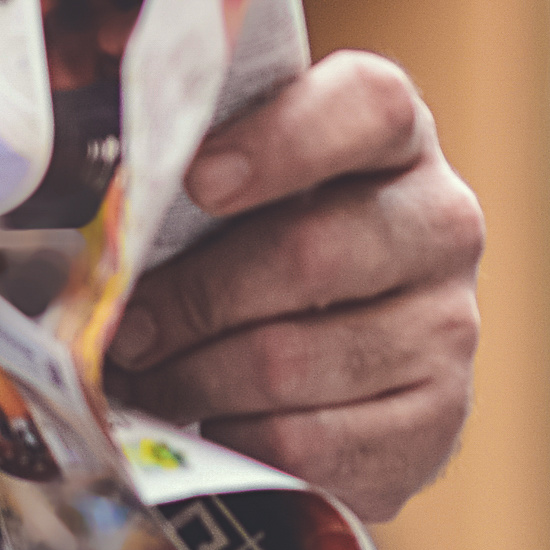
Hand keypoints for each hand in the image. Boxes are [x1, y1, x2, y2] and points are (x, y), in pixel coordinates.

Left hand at [99, 52, 480, 520]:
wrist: (338, 352)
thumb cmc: (260, 237)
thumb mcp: (236, 180)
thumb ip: (189, 166)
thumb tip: (98, 203)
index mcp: (393, 132)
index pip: (367, 106)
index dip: (282, 140)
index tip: (197, 180)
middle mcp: (441, 219)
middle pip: (311, 252)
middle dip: (194, 296)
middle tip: (120, 323)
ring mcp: (451, 325)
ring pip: (293, 359)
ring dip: (194, 376)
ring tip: (142, 378)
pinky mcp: (438, 421)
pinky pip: (311, 443)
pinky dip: (238, 437)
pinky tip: (207, 422)